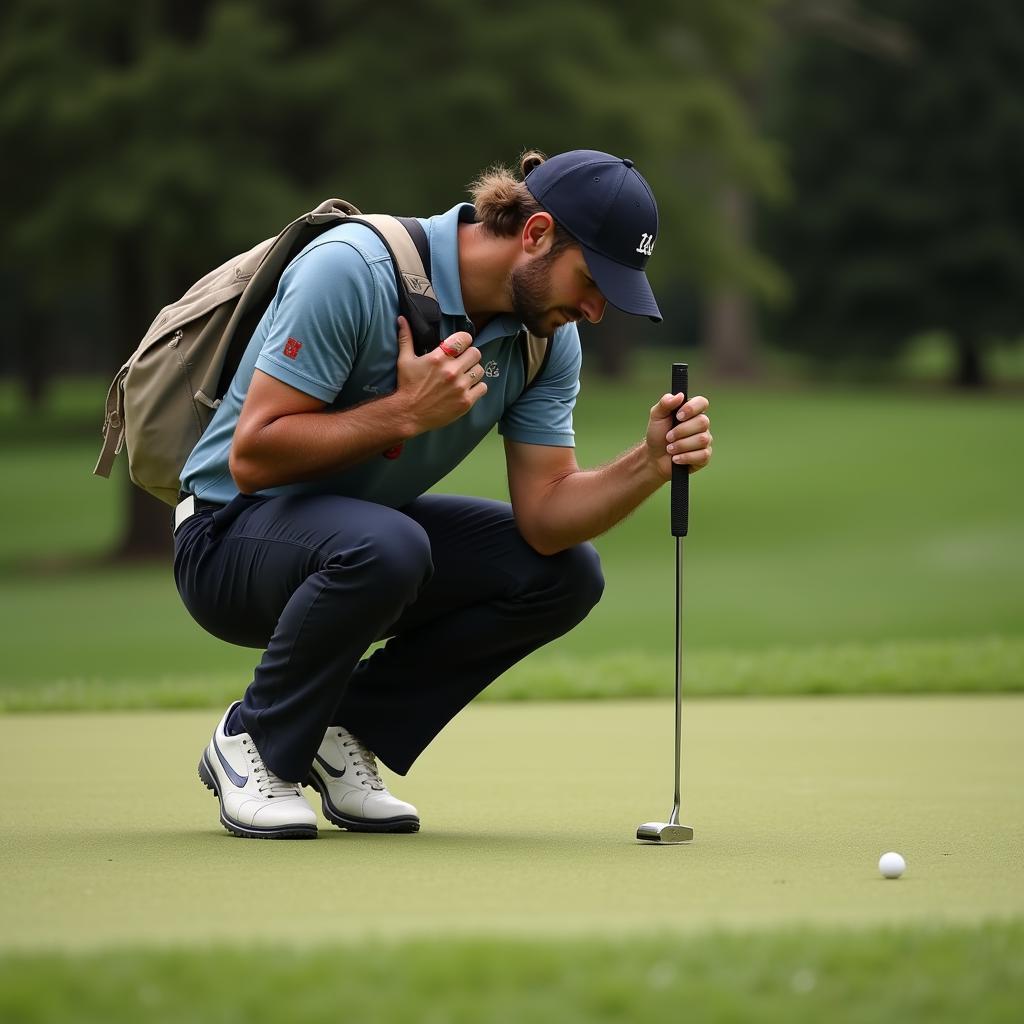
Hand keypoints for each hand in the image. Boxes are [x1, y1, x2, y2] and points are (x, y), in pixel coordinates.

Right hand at [394, 317, 486, 432]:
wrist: (408, 413)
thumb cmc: (407, 386)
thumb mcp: (404, 360)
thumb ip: (406, 338)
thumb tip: (402, 319)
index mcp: (439, 357)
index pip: (464, 339)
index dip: (464, 340)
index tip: (461, 346)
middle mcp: (451, 370)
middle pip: (476, 353)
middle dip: (470, 356)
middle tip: (463, 362)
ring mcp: (460, 387)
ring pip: (480, 370)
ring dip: (473, 371)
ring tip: (464, 376)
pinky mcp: (466, 401)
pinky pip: (483, 387)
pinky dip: (477, 387)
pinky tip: (468, 388)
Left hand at [645, 393, 712, 480]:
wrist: (654, 457)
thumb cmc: (657, 434)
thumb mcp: (656, 416)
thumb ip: (665, 403)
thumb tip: (680, 395)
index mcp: (692, 412)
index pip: (702, 402)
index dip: (692, 408)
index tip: (678, 416)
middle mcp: (702, 425)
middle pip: (703, 422)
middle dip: (681, 431)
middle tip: (668, 437)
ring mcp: (705, 441)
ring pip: (702, 439)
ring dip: (681, 445)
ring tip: (669, 449)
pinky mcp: (705, 456)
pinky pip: (702, 455)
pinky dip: (685, 457)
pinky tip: (676, 458)